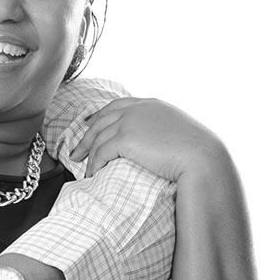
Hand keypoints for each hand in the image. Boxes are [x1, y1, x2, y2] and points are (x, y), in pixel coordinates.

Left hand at [70, 97, 229, 179]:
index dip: (99, 116)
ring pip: (98, 137)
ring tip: (82, 168)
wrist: (203, 157)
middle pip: (101, 120)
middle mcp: (137, 109)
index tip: (88, 124)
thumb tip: (156, 141)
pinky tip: (93, 174)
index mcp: (150, 104)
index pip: (117, 106)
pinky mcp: (125, 138)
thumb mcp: (178, 131)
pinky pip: (101, 152)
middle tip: (76, 152)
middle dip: (85, 136)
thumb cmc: (198, 151)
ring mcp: (129, 122)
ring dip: (87, 154)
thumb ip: (161, 129)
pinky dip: (94, 164)